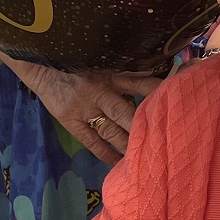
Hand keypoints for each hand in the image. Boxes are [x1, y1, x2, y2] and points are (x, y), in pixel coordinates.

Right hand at [0, 50, 161, 164]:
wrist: (39, 61)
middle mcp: (101, 90)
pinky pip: (91, 141)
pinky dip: (106, 153)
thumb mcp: (103, 55)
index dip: (161, 94)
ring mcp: (85, 107)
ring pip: (113, 130)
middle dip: (147, 128)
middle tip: (167, 142)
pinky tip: (119, 163)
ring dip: (130, 143)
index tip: (181, 104)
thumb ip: (125, 65)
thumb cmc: (75, 57)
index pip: (143, 83)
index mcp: (112, 71)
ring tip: (149, 157)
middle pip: (129, 113)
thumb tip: (158, 70)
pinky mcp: (70, 120)